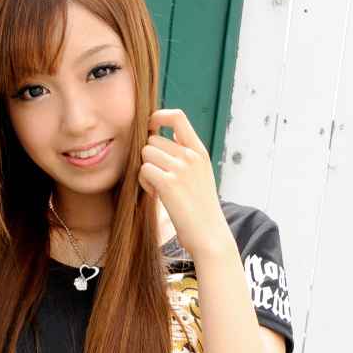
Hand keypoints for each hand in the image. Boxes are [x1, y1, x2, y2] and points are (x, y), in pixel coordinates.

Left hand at [138, 108, 232, 259]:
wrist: (209, 235)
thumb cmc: (200, 210)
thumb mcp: (200, 176)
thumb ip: (185, 156)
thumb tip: (160, 139)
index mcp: (199, 151)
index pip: (177, 117)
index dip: (158, 117)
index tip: (150, 127)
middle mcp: (191, 156)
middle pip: (153, 141)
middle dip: (150, 159)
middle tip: (159, 179)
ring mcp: (180, 168)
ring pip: (146, 155)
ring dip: (146, 171)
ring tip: (159, 189)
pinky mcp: (168, 183)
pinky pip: (143, 170)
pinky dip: (144, 183)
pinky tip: (156, 195)